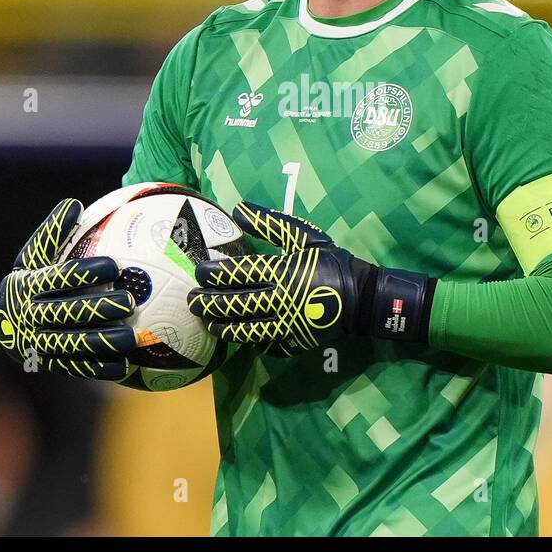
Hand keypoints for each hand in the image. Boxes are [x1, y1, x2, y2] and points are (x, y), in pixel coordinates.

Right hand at [0, 198, 140, 380]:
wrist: (4, 325)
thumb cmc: (30, 281)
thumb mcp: (33, 256)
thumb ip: (54, 232)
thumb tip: (74, 203)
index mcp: (26, 287)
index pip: (57, 278)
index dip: (84, 272)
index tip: (113, 265)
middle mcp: (29, 317)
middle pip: (66, 313)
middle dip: (98, 308)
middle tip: (129, 301)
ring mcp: (39, 343)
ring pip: (72, 343)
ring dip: (103, 341)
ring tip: (133, 336)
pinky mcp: (50, 364)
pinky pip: (75, 367)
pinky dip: (99, 367)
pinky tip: (125, 363)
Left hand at [187, 201, 432, 355]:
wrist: (360, 296)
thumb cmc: (330, 261)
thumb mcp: (303, 236)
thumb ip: (270, 223)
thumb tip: (237, 208)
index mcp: (283, 271)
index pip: (240, 274)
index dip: (215, 274)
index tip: (199, 271)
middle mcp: (281, 299)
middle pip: (237, 303)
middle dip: (210, 302)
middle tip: (191, 301)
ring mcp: (288, 324)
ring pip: (247, 328)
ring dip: (224, 326)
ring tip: (208, 323)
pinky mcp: (295, 340)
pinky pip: (266, 343)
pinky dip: (249, 341)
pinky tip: (237, 337)